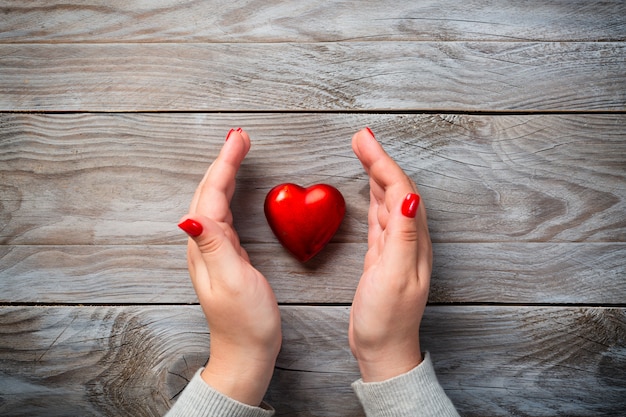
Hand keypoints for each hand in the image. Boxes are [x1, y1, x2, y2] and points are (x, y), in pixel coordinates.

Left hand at [178, 128, 280, 405]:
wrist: (246, 352)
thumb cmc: (245, 322)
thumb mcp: (233, 282)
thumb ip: (214, 246)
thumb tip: (189, 215)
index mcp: (206, 246)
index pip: (212, 193)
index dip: (226, 163)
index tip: (239, 137)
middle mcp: (204, 244)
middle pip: (209, 191)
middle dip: (224, 160)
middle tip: (240, 135)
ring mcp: (215, 250)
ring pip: (216, 199)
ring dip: (226, 172)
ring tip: (238, 150)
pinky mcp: (228, 256)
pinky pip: (225, 213)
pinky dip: (231, 192)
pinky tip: (235, 188)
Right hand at [349, 127, 432, 381]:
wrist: (383, 349)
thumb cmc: (387, 318)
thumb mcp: (395, 276)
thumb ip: (402, 234)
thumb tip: (408, 194)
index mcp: (414, 239)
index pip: (400, 189)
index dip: (382, 161)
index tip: (363, 139)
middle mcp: (409, 238)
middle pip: (396, 188)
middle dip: (378, 160)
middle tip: (360, 138)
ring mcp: (396, 247)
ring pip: (388, 199)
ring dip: (376, 174)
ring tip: (362, 152)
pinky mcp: (383, 256)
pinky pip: (380, 217)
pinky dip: (374, 197)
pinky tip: (369, 189)